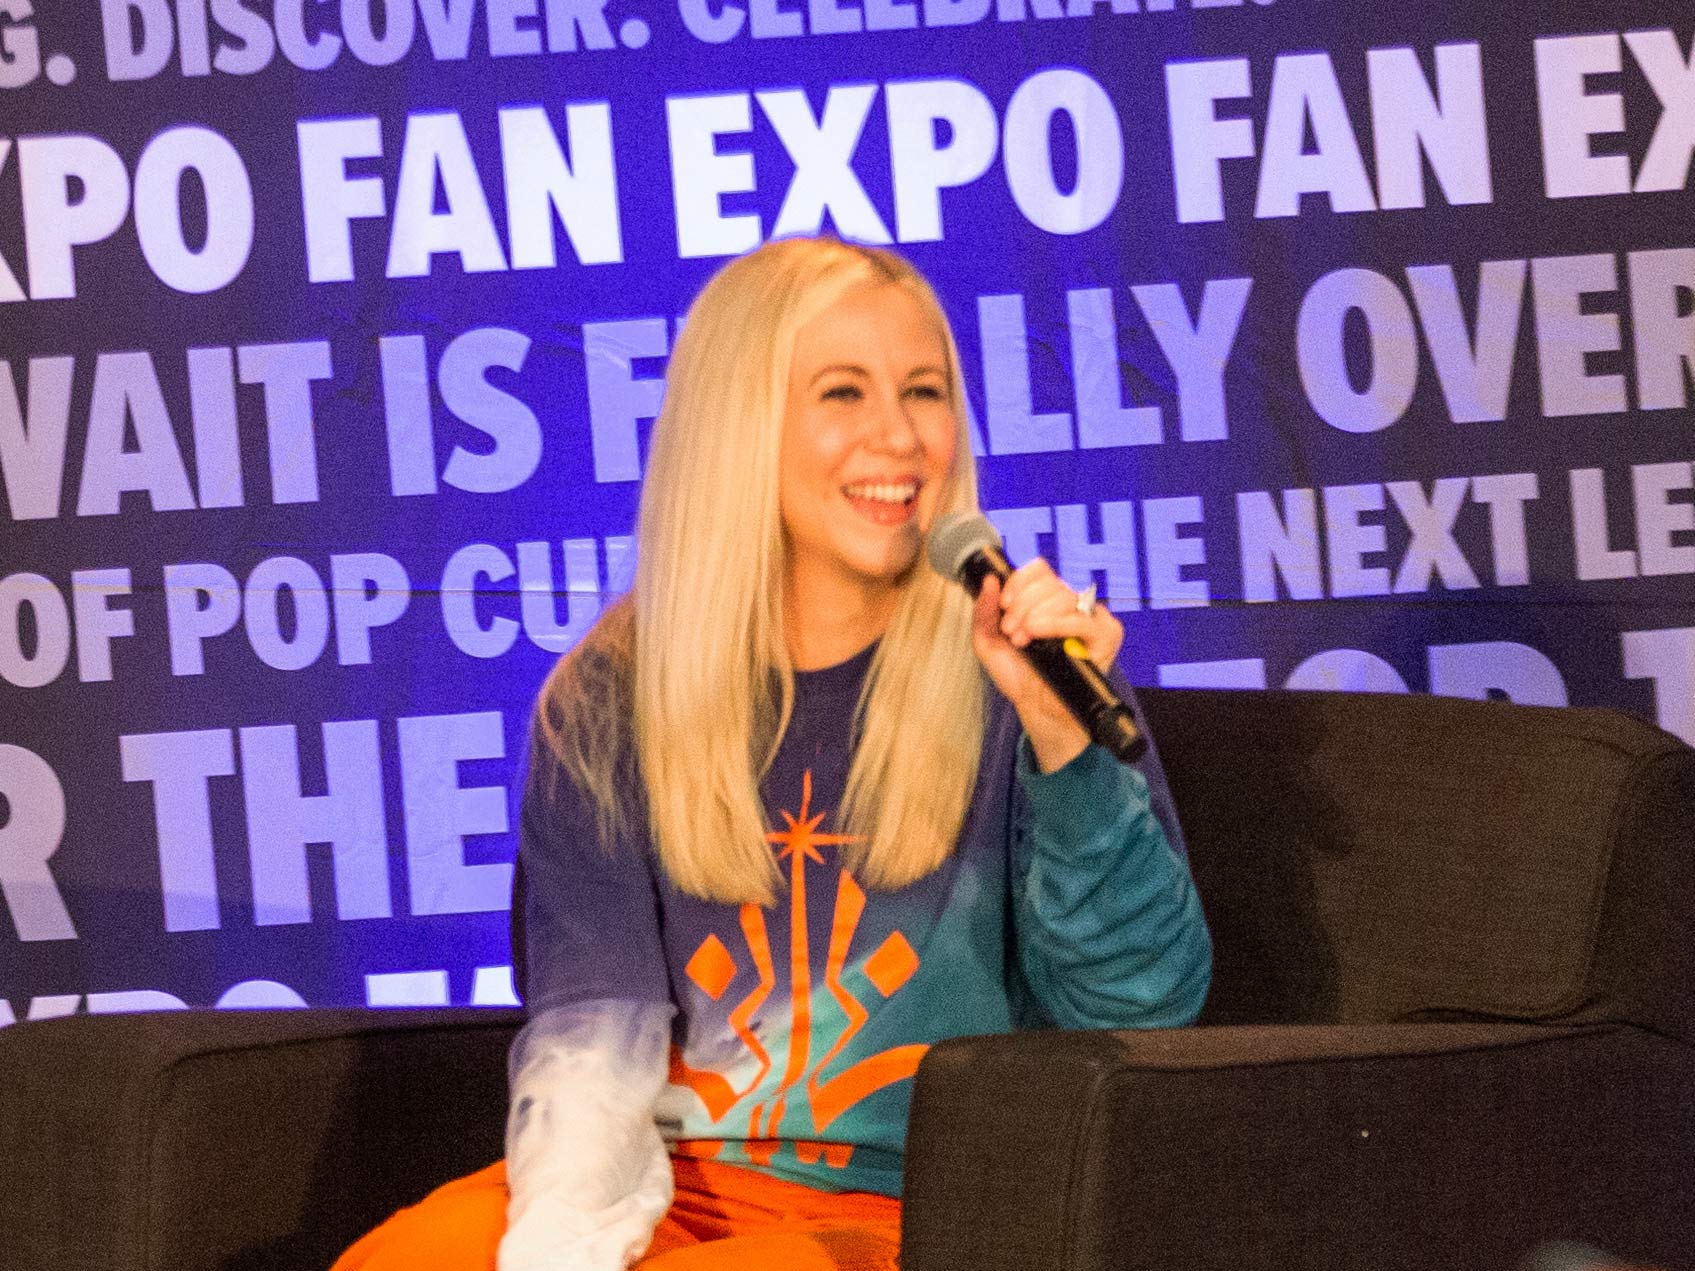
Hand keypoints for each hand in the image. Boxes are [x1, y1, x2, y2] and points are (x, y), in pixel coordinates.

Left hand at [969, 560, 1123, 773]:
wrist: (1038, 710)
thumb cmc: (1021, 677)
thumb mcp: (989, 643)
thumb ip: (983, 612)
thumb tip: (989, 581)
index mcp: (1046, 601)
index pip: (1039, 570)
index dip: (1018, 582)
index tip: (1004, 605)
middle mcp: (1070, 605)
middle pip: (1048, 582)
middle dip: (1021, 606)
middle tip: (1012, 632)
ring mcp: (1090, 617)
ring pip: (1063, 596)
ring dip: (1035, 617)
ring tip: (1023, 640)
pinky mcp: (1106, 634)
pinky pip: (1085, 617)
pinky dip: (1058, 623)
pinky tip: (1040, 635)